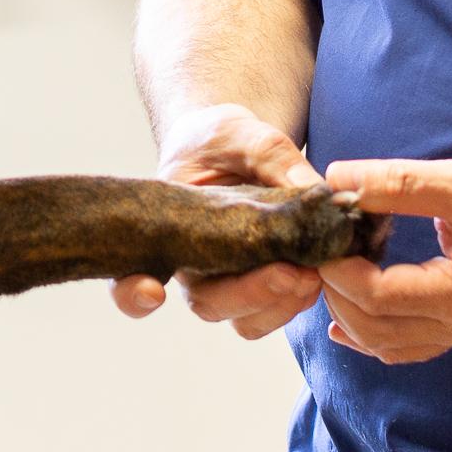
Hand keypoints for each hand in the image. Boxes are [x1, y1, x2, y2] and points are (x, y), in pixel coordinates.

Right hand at [113, 103, 324, 332]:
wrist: (237, 148)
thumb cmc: (221, 139)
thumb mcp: (242, 132)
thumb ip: (271, 158)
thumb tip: (314, 194)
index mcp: (165, 229)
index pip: (130, 276)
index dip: (133, 293)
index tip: (152, 291)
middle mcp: (190, 265)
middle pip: (207, 304)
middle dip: (249, 296)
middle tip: (289, 273)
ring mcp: (227, 280)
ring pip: (245, 320)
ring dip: (280, 305)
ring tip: (312, 274)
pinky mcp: (262, 283)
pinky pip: (275, 310)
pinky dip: (299, 298)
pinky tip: (320, 271)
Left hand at [311, 154, 451, 363]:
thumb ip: (400, 182)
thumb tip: (338, 179)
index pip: (379, 298)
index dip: (339, 270)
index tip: (320, 236)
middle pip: (375, 329)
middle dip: (337, 293)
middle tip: (319, 251)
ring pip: (388, 346)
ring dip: (351, 316)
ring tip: (332, 275)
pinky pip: (408, 346)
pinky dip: (373, 333)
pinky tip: (348, 317)